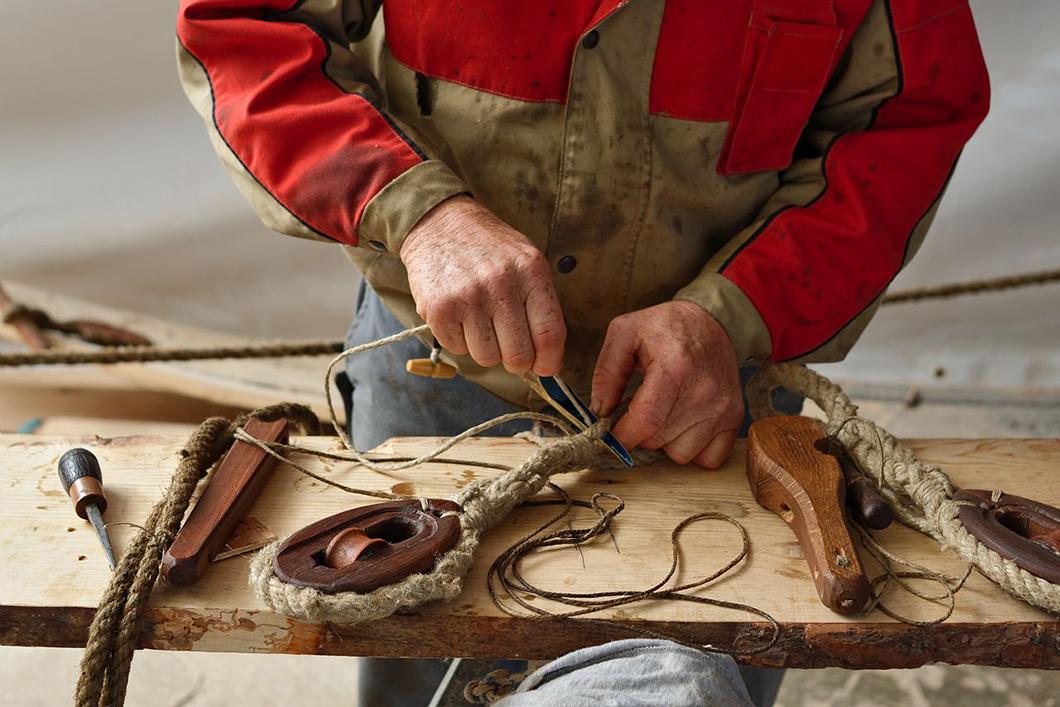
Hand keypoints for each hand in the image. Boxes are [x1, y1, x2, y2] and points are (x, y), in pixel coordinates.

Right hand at [400, 195, 565, 374]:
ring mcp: (468, 297)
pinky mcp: (439, 309)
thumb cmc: (489, 248)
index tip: (545, 367)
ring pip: (487, 358)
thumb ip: (540, 304)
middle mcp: (501, 285)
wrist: (439, 222)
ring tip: (480, 321)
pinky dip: (459, 340)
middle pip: (518, 355)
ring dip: (486, 349)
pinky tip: (459, 315)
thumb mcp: (526, 261)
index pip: (550, 334)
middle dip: (517, 361)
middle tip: (510, 348)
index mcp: (531, 272)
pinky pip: (457, 349)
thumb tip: (548, 358)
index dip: (550, 361)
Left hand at [590, 301, 743, 468]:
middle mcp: (704, 392)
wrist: (713, 320)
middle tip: (643, 406)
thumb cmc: (667, 326)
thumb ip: (606, 373)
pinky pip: (707, 459)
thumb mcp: (625, 333)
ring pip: (680, 454)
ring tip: (667, 410)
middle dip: (641, 430)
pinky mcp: (735, 418)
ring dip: (666, 440)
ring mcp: (723, 408)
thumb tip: (599, 412)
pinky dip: (693, 448)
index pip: (645, 423)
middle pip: (657, 440)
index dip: (622, 436)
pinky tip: (686, 423)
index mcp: (674, 369)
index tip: (611, 433)